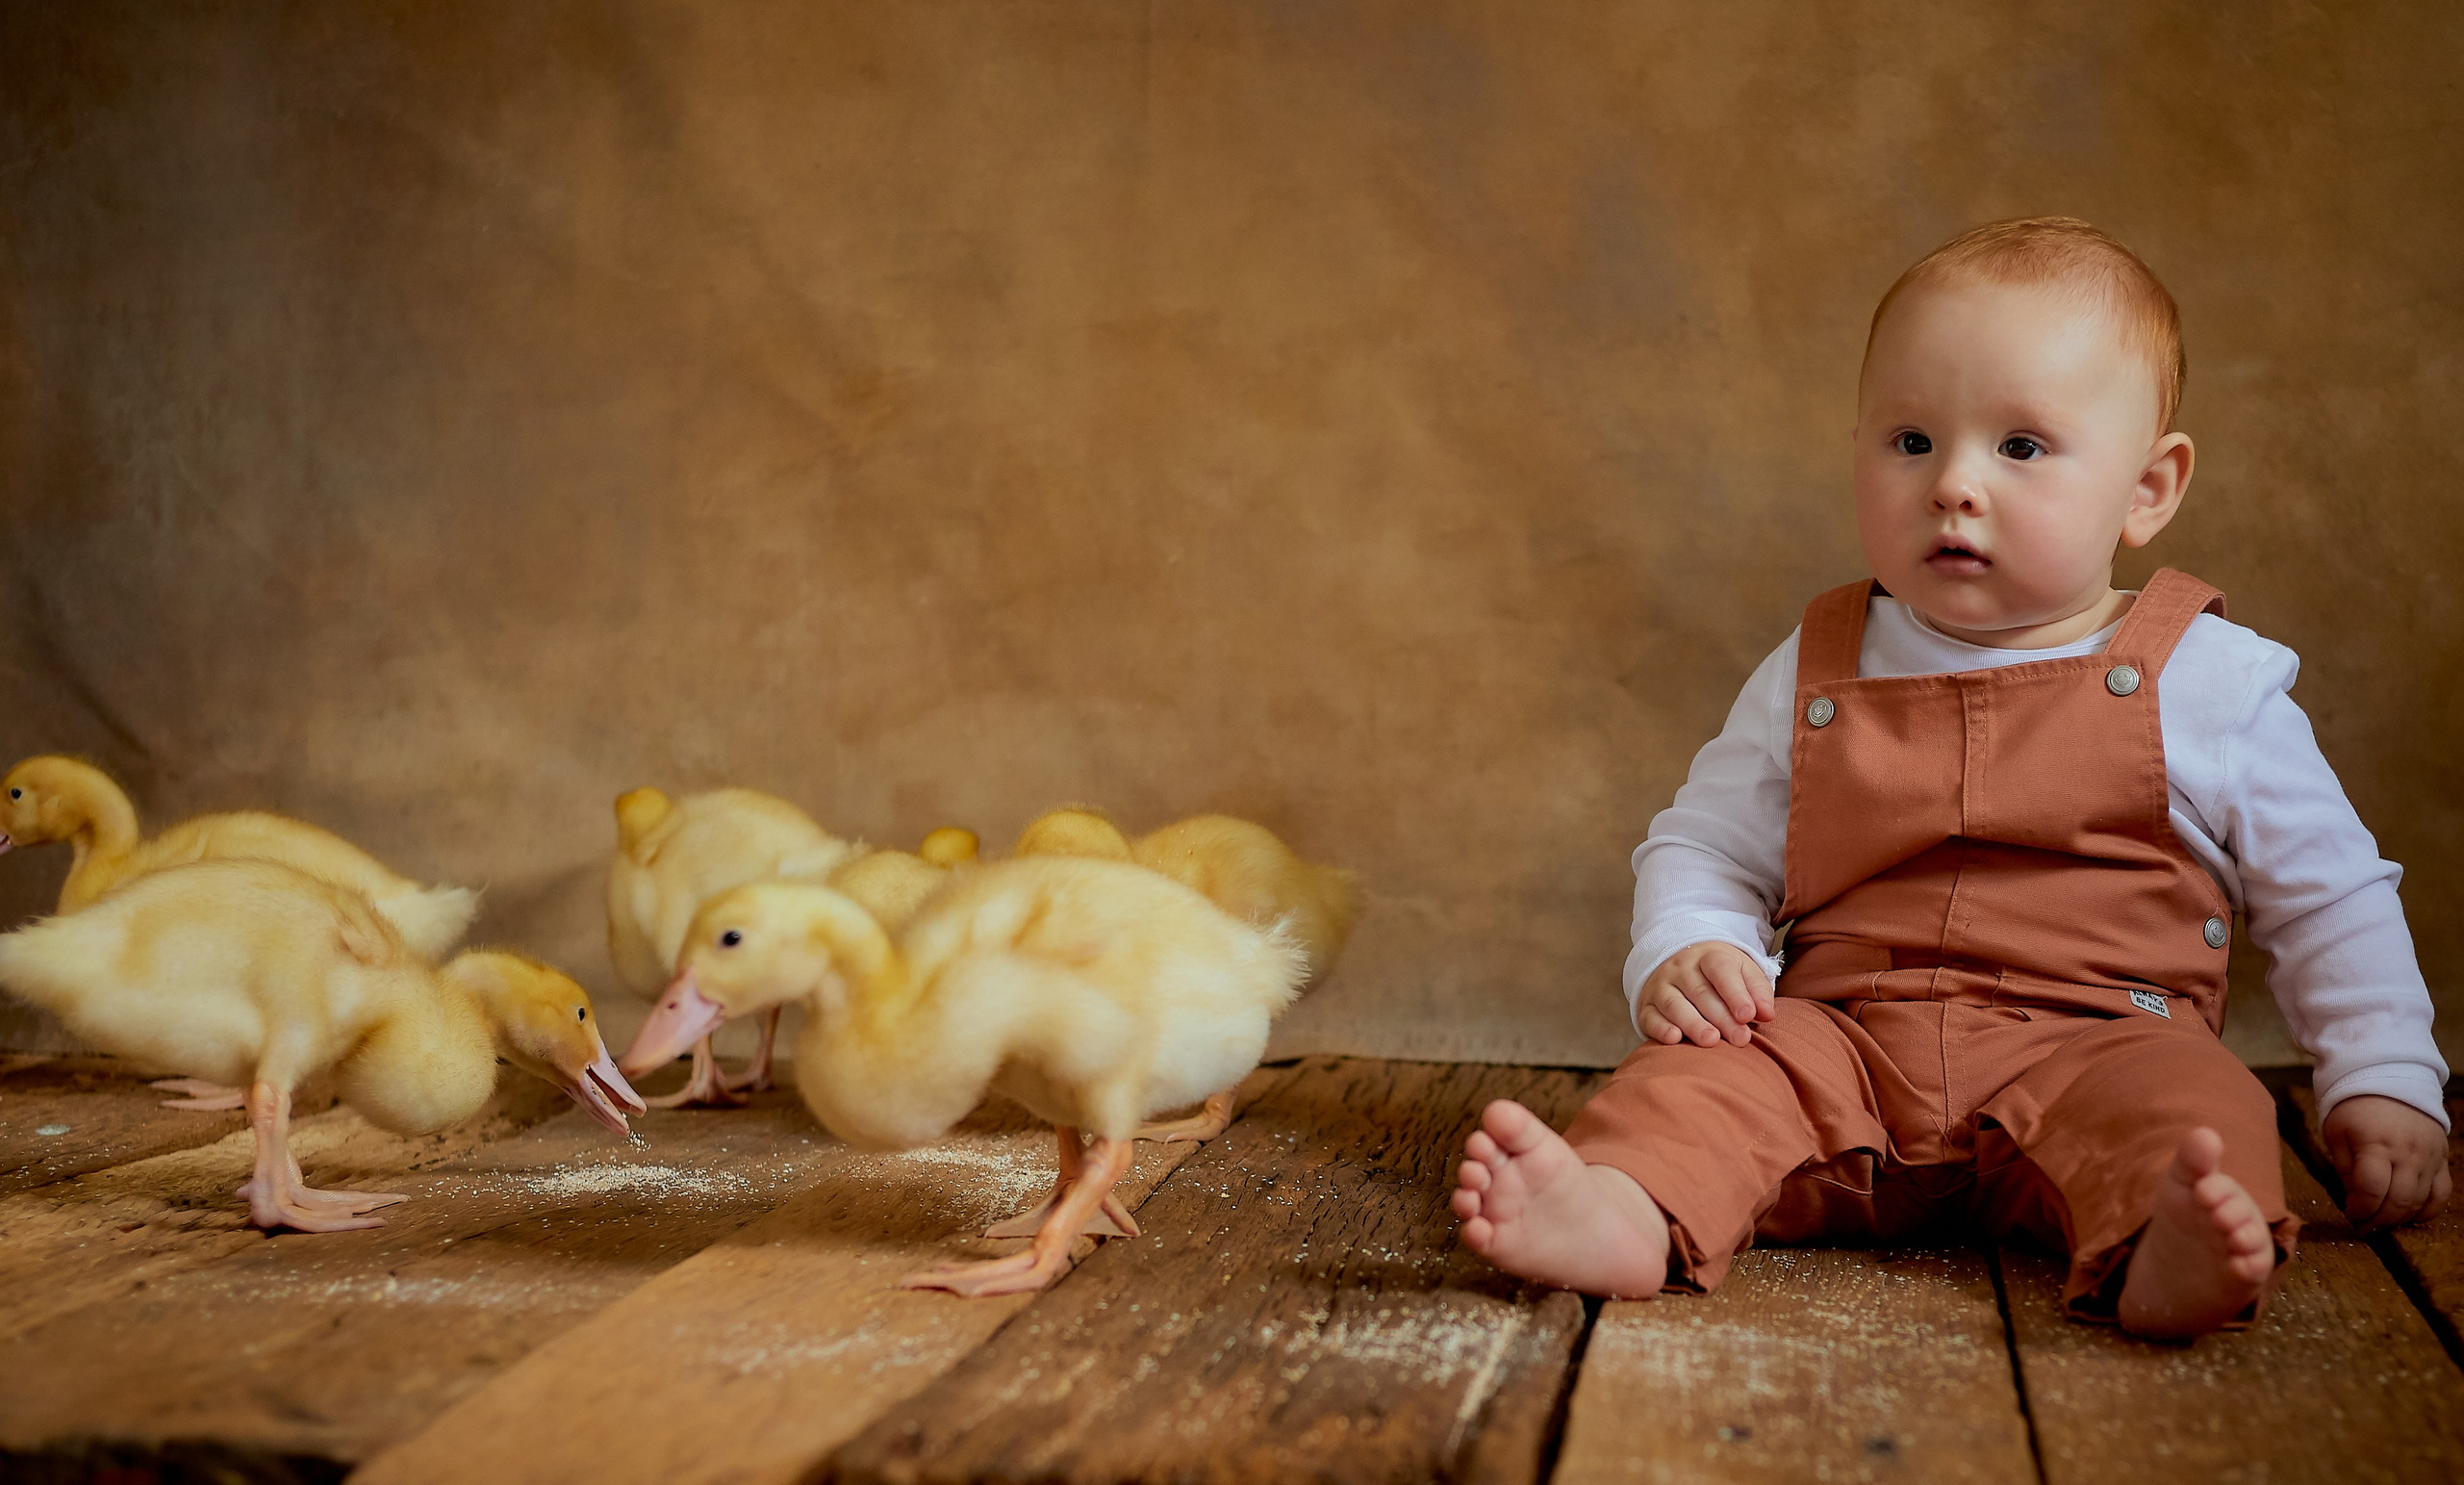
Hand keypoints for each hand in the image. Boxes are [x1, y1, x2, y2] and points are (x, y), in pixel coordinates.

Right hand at [1636, 942, 1775, 1047]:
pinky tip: (1675, 1038)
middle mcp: (1681, 968)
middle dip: (1721, 1017)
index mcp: (1708, 956)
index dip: (1735, 993)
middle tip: (1740, 1038)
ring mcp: (1661, 986)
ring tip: (1711, 1041)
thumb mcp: (1743, 973)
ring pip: (1674, 1004)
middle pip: (1700, 991)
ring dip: (1692, 1023)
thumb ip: (1758, 991)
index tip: (1748, 1015)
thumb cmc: (1720, 976)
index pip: (1720, 969)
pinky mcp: (1646, 1006)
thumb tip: (1767, 1014)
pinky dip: (1660, 1028)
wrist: (1680, 967)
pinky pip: (1650, 1017)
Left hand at [2322, 1094, 2451, 1230]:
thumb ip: (2344, 1170)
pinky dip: (2427, 1211)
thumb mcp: (2336, 1134)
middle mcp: (2407, 1153)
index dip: (2360, 1210)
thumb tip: (2355, 1202)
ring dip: (2400, 1219)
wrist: (2388, 1079)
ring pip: (2420, 1202)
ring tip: (2383, 1222)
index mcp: (2375, 1144)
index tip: (2351, 1216)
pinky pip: (2441, 1194)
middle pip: (2398, 1202)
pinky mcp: (2441, 1158)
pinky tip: (2410, 1216)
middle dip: (2379, 1221)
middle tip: (2365, 1227)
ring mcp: (2429, 1157)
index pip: (2371, 1190)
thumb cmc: (2353, 1108)